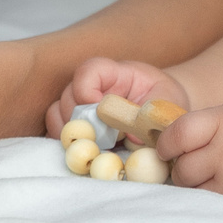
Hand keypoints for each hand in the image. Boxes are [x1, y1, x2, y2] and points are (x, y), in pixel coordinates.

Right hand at [51, 57, 188, 141]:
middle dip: (80, 120)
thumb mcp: (166, 104)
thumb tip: (131, 136)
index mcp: (114, 73)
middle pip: (68, 96)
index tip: (99, 110)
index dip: (86, 90)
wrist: (161, 112)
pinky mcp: (76, 125)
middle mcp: (91, 87)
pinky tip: (87, 152)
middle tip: (100, 138)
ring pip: (56, 114)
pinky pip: (57, 131)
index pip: (88, 71)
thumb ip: (152, 115)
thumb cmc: (164, 103)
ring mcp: (80, 105)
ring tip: (95, 146)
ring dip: (71, 133)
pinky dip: (67, 143)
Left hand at [160, 97, 222, 206]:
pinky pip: (210, 205)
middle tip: (198, 165)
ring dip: (197, 186)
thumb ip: (207, 122)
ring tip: (219, 176)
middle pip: (182, 168)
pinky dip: (213, 198)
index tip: (167, 149)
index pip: (178, 134)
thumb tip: (167, 141)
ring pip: (193, 191)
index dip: (166, 144)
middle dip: (184, 168)